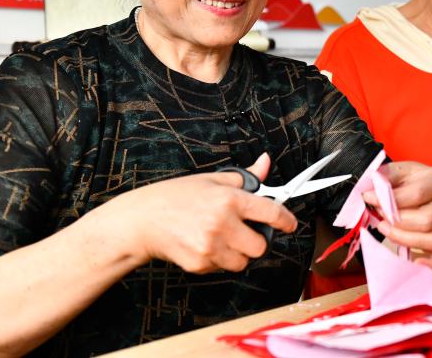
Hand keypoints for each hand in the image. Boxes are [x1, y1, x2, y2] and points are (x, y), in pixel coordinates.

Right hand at [113, 153, 296, 273]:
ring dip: (238, 253)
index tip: (290, 224)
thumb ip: (245, 177)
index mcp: (229, 199)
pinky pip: (222, 268)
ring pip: (243, 261)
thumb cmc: (175, 197)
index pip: (271, 212)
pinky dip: (219, 260)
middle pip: (261, 246)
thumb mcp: (212, 179)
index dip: (286, 220)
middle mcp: (222, 223)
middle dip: (257, 240)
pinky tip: (204, 245)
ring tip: (221, 238)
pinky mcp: (199, 264)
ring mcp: (210, 246)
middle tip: (244, 231)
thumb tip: (265, 162)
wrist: (141, 221)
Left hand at [366, 162, 431, 270]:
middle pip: (426, 220)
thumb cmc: (418, 181)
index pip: (417, 193)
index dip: (390, 199)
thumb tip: (371, 189)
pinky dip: (431, 265)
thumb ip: (388, 175)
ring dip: (403, 238)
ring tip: (385, 229)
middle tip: (380, 215)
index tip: (369, 198)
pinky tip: (415, 262)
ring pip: (431, 240)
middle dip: (397, 221)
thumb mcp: (404, 170)